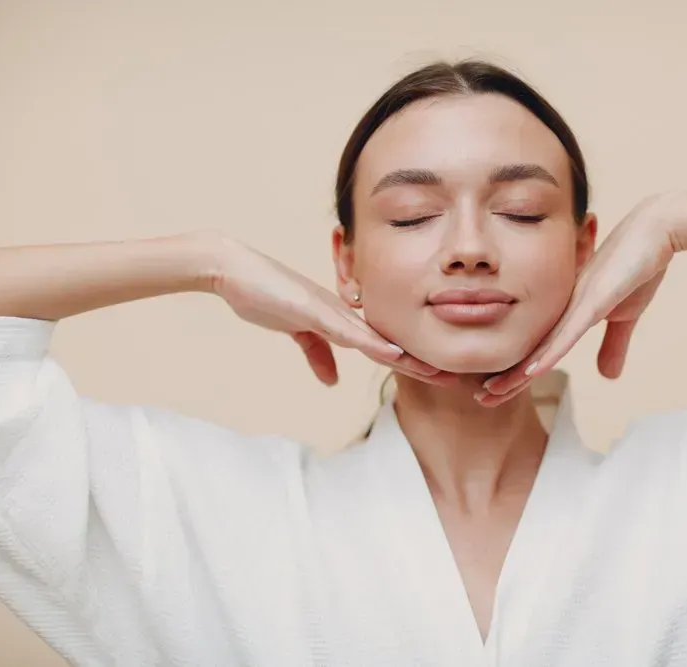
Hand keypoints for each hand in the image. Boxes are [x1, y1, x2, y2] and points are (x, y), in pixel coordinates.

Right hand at [211, 237, 455, 386]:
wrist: (232, 269)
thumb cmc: (264, 295)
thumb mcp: (296, 332)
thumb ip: (317, 354)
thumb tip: (333, 381)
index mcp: (342, 318)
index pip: (382, 344)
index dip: (410, 361)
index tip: (437, 375)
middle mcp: (343, 312)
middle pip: (389, 342)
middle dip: (420, 361)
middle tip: (453, 378)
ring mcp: (330, 310)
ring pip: (376, 338)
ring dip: (406, 356)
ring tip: (436, 371)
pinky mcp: (312, 309)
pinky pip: (346, 330)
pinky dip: (371, 344)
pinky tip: (393, 354)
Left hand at [478, 194, 678, 405]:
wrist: (656, 231)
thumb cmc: (637, 268)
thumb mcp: (626, 317)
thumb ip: (613, 345)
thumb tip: (607, 377)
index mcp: (567, 313)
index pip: (538, 349)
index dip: (517, 372)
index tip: (495, 392)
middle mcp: (563, 308)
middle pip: (529, 349)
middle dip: (506, 376)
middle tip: (481, 398)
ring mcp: (576, 304)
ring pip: (541, 345)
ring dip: (517, 372)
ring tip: (492, 392)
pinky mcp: (594, 301)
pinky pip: (568, 333)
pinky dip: (549, 354)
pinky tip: (530, 372)